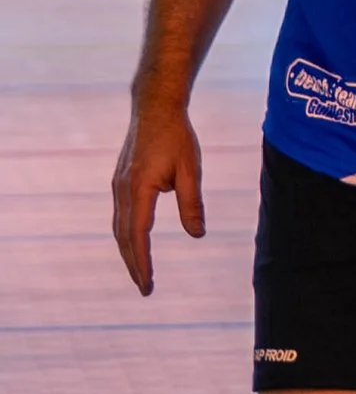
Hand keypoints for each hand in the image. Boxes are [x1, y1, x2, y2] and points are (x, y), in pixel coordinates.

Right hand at [112, 89, 202, 296]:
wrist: (155, 106)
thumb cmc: (176, 136)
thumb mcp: (190, 169)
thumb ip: (192, 203)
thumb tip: (198, 235)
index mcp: (139, 190)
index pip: (138, 237)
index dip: (143, 263)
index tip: (148, 286)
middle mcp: (123, 191)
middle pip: (124, 238)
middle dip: (134, 264)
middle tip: (145, 288)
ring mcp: (118, 185)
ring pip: (119, 227)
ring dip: (128, 251)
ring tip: (140, 270)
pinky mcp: (120, 180)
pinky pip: (120, 214)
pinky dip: (126, 233)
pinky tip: (135, 240)